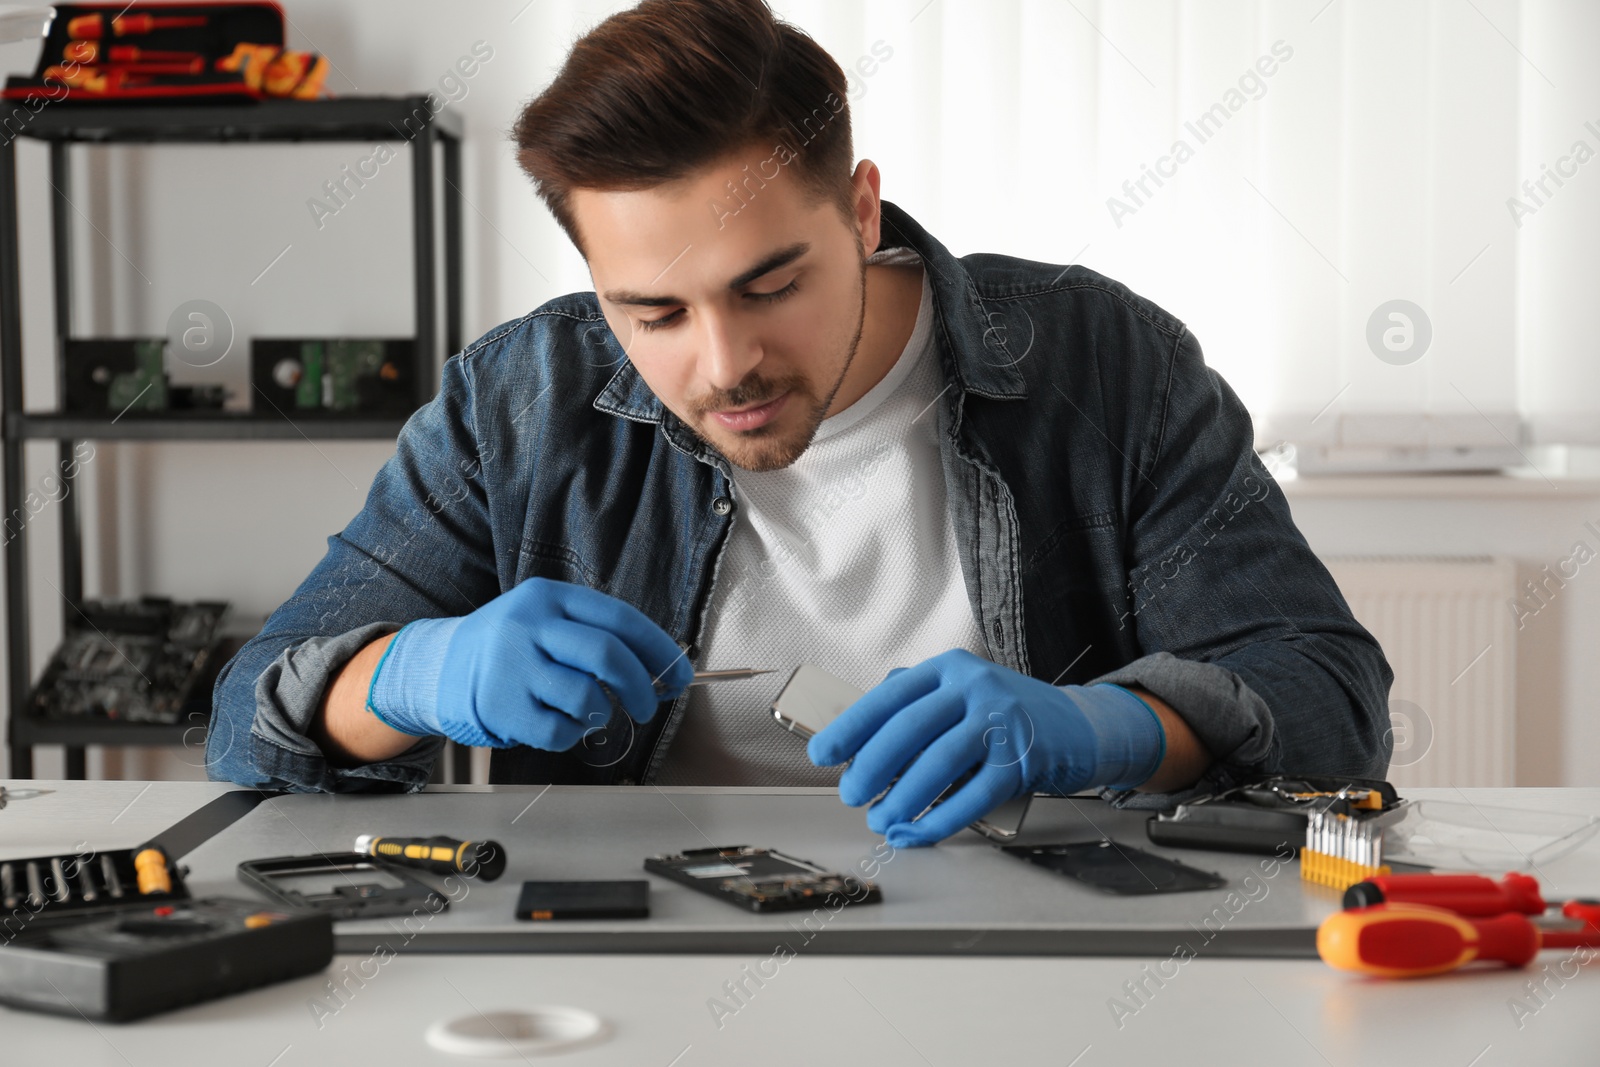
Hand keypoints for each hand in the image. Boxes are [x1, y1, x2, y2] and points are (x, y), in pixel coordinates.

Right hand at [365, 577, 692, 749]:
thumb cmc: (512, 647)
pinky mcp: (501, 707)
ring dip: (601, 713)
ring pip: (586, 696)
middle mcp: (528, 626)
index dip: (657, 649)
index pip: (619, 618)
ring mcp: (512, 667)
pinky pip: (560, 731)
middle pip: (606, 655)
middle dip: (640, 686)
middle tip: (646, 705)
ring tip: (590, 712)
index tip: (679, 673)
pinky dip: (573, 734)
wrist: (441, 667)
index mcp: (548, 597)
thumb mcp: (545, 619)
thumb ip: (596, 634)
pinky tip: (563, 723)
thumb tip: (662, 668)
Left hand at [807, 649, 1165, 846]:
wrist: (1080, 726)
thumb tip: (857, 737)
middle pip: (910, 728)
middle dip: (871, 766)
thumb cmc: (1006, 716)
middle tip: (850, 795)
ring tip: (881, 820)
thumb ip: (915, 706)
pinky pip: (974, 796)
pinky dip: (941, 819)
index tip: (823, 753)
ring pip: (940, 763)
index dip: (852, 727)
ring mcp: (1002, 721)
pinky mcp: (1023, 759)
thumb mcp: (961, 695)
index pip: (890, 697)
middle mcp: (975, 687)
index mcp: (949, 669)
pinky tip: (919, 832)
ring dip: (904, 798)